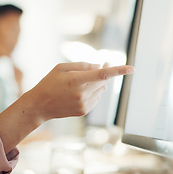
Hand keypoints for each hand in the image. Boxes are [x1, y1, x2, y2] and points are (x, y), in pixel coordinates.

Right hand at [0, 62, 133, 152]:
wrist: (40, 106)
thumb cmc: (49, 83)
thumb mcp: (61, 68)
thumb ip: (82, 65)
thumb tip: (99, 67)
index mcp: (76, 81)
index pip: (103, 74)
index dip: (119, 71)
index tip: (132, 68)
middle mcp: (82, 94)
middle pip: (104, 81)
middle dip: (107, 72)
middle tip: (105, 62)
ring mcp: (84, 104)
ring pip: (102, 90)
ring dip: (99, 82)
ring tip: (83, 80)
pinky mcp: (84, 111)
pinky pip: (96, 98)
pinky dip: (94, 92)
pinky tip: (80, 91)